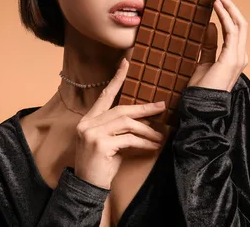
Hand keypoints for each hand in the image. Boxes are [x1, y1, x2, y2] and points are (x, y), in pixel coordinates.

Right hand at [73, 58, 166, 189]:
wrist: (87, 187)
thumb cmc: (101, 165)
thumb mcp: (109, 143)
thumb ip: (120, 129)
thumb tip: (145, 118)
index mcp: (88, 120)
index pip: (105, 95)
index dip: (117, 79)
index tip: (126, 63)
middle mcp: (87, 124)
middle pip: (121, 109)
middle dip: (144, 108)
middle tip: (162, 107)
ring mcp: (92, 134)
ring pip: (127, 123)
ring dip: (147, 129)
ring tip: (161, 136)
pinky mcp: (100, 145)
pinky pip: (129, 139)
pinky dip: (144, 142)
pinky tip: (153, 146)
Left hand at [187, 0, 248, 91]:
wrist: (198, 109)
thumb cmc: (198, 90)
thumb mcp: (202, 62)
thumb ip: (208, 45)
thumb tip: (210, 26)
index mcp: (234, 57)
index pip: (233, 26)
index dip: (225, 8)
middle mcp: (240, 55)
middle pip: (238, 21)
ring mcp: (238, 57)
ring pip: (238, 22)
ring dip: (227, 3)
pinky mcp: (232, 58)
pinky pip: (231, 30)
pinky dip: (224, 14)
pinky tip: (215, 3)